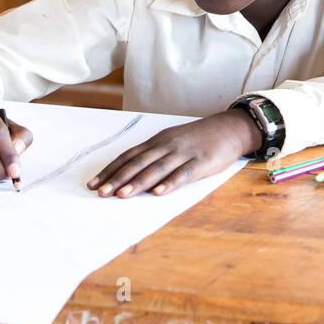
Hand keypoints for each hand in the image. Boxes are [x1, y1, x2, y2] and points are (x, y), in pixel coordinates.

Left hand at [87, 111, 257, 197]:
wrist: (229, 128)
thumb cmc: (198, 139)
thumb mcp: (172, 142)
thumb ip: (154, 156)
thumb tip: (130, 174)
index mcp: (157, 141)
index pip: (128, 156)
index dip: (110, 170)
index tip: (93, 184)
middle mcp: (166, 145)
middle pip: (138, 163)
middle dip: (118, 178)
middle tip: (101, 192)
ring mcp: (184, 153)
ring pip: (156, 168)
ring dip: (138, 182)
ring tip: (122, 195)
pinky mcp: (201, 162)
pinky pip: (183, 173)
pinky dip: (169, 183)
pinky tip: (158, 192)